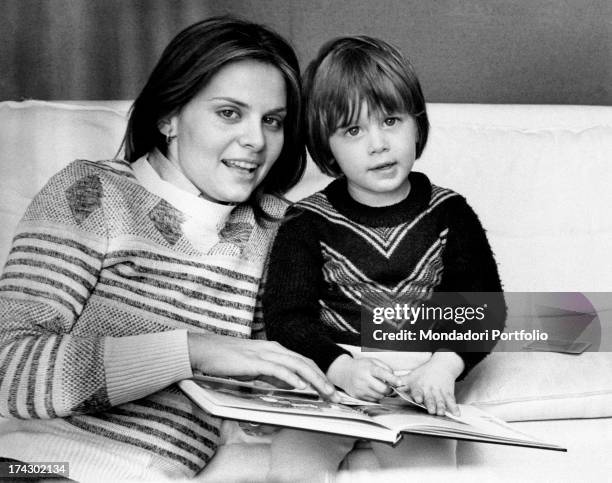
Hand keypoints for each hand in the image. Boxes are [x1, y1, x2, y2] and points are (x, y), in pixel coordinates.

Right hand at [188, 333, 339, 401]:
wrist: (206, 349)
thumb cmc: (228, 359)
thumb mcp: (256, 367)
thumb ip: (273, 374)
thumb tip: (291, 385)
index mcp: (276, 349)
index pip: (304, 362)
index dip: (319, 376)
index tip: (329, 391)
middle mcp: (274, 349)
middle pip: (305, 363)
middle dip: (322, 380)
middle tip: (334, 396)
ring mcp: (265, 353)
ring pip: (297, 365)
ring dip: (314, 380)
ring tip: (325, 393)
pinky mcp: (254, 361)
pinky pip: (278, 369)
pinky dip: (291, 377)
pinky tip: (300, 386)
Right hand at [327, 355, 400, 401]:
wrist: (343, 372)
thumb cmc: (361, 366)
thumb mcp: (372, 361)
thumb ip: (385, 368)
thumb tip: (395, 378)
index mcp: (368, 368)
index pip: (382, 373)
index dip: (392, 378)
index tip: (400, 382)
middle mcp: (364, 379)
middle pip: (383, 389)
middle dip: (389, 389)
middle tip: (388, 385)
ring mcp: (360, 389)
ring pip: (379, 396)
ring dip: (382, 393)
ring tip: (378, 386)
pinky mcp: (358, 396)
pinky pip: (373, 400)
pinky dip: (375, 396)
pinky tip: (371, 390)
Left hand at [397, 352, 463, 415]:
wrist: (442, 365)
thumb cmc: (424, 373)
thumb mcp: (411, 376)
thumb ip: (401, 383)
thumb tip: (389, 387)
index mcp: (420, 386)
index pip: (418, 391)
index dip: (418, 395)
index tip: (418, 399)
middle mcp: (430, 389)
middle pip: (430, 398)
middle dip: (431, 404)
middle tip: (431, 410)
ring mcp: (440, 391)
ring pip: (441, 400)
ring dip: (441, 407)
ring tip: (441, 413)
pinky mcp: (448, 393)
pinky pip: (452, 401)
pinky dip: (455, 407)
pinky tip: (457, 413)